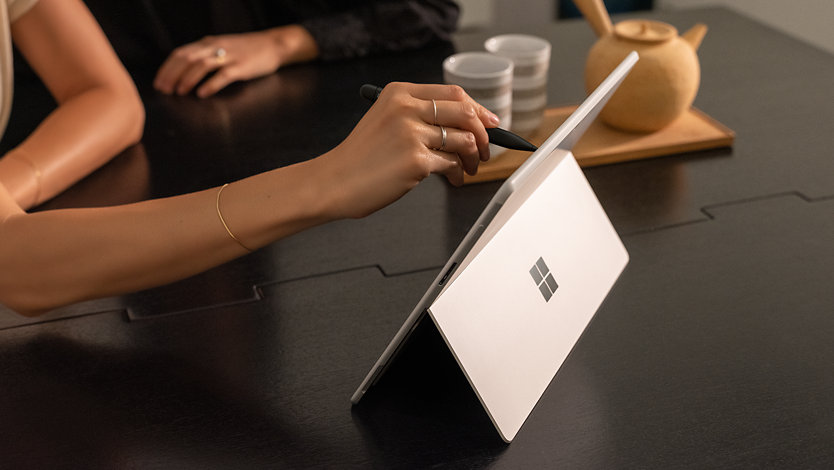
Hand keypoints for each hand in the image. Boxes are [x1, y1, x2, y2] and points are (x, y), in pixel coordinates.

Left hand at [153, 25, 318, 97]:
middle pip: (187, 58)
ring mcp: (229, 56)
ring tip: (179, 92)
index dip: (167, 68)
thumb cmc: (247, 50)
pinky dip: (210, 85)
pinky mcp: (242, 67)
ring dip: (187, 79)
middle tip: (164, 90)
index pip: (180, 53)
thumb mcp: (222, 47)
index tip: (158, 83)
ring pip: (201, 65)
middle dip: (172, 75)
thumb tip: (185, 72)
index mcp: (208, 43)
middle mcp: (215, 47)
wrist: (273, 45)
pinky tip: (202, 94)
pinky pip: (223, 75)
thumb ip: (205, 56)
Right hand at [314, 82, 499, 218]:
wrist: (334, 181)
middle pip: (465, 113)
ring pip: (463, 140)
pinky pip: (452, 164)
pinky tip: (454, 179)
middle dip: (484, 134)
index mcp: (400, 93)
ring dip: (473, 157)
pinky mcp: (415, 160)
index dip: (478, 109)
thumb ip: (418, 115)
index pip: (454, 93)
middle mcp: (406, 108)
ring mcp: (411, 133)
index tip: (490, 122)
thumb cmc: (359, 157)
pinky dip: (459, 174)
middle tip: (485, 150)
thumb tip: (465, 124)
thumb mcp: (385, 121)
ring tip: (469, 169)